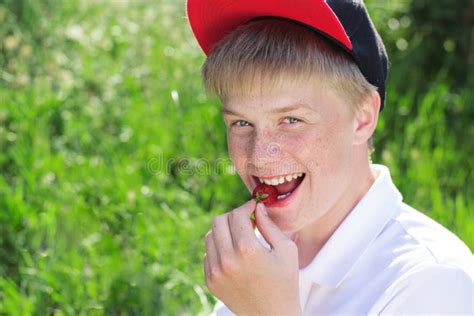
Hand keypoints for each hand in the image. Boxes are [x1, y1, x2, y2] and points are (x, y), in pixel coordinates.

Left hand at [204, 199, 300, 314]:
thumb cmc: (285, 282)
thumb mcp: (286, 250)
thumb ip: (270, 225)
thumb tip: (258, 206)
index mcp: (247, 250)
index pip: (237, 215)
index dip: (246, 207)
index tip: (253, 207)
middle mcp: (227, 260)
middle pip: (218, 221)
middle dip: (232, 216)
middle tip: (246, 221)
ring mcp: (215, 272)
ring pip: (210, 236)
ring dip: (224, 232)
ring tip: (240, 238)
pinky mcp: (210, 281)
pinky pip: (208, 254)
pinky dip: (219, 249)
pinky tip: (234, 255)